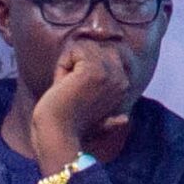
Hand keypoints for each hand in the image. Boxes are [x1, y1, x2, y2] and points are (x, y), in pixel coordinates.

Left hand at [30, 43, 134, 166]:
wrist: (58, 137)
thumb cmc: (73, 131)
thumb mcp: (96, 120)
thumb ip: (111, 119)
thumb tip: (125, 120)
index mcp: (123, 85)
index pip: (106, 52)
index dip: (86, 67)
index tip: (79, 92)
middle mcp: (120, 77)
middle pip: (95, 47)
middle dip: (78, 63)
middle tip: (70, 89)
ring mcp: (108, 72)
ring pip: (84, 47)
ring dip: (68, 65)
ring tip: (66, 88)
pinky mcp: (92, 70)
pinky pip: (74, 50)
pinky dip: (62, 65)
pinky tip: (61, 85)